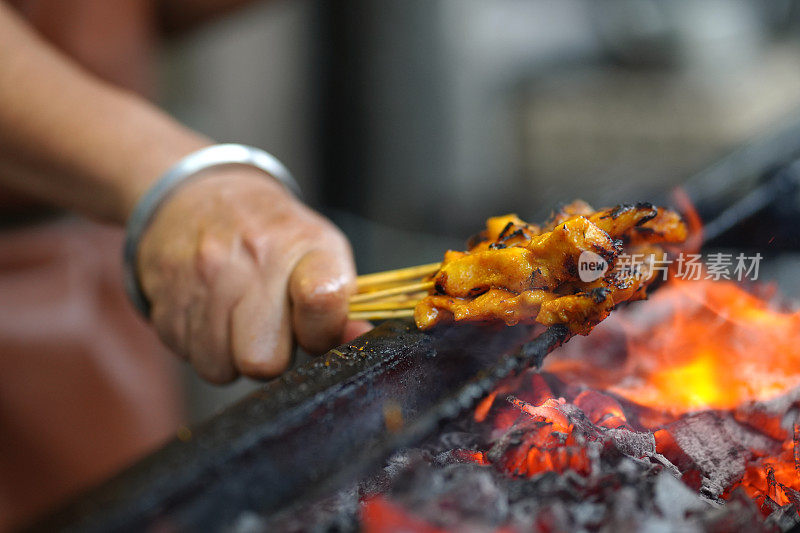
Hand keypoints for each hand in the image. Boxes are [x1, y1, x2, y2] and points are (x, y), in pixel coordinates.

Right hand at [137, 168, 369, 382]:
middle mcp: (251, 258)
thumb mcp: (319, 250)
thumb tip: (362, 336)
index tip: (313, 324)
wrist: (195, 195)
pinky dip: (202, 345)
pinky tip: (210, 313)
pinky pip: (189, 356)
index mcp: (301, 245)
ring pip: (221, 368)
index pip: (322, 301)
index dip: (321, 330)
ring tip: (239, 318)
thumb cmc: (269, 233)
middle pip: (264, 361)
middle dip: (270, 356)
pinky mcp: (164, 299)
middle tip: (271, 328)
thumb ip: (343, 301)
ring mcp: (202, 279)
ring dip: (232, 354)